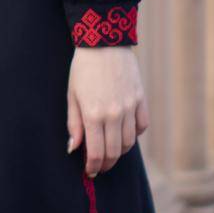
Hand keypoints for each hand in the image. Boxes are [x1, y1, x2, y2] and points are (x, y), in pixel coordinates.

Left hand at [67, 45, 148, 177]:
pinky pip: (142, 126)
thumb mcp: (72, 95)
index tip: (90, 171)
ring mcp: (130, 107)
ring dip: (119, 151)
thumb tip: (74, 148)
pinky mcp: (141, 99)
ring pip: (129, 142)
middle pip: (114, 152)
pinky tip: (125, 133)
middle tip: (100, 166)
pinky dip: (134, 134)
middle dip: (106, 164)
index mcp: (93, 114)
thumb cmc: (83, 68)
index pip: (97, 153)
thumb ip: (74, 124)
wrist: (104, 41)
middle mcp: (114, 114)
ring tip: (110, 150)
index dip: (93, 167)